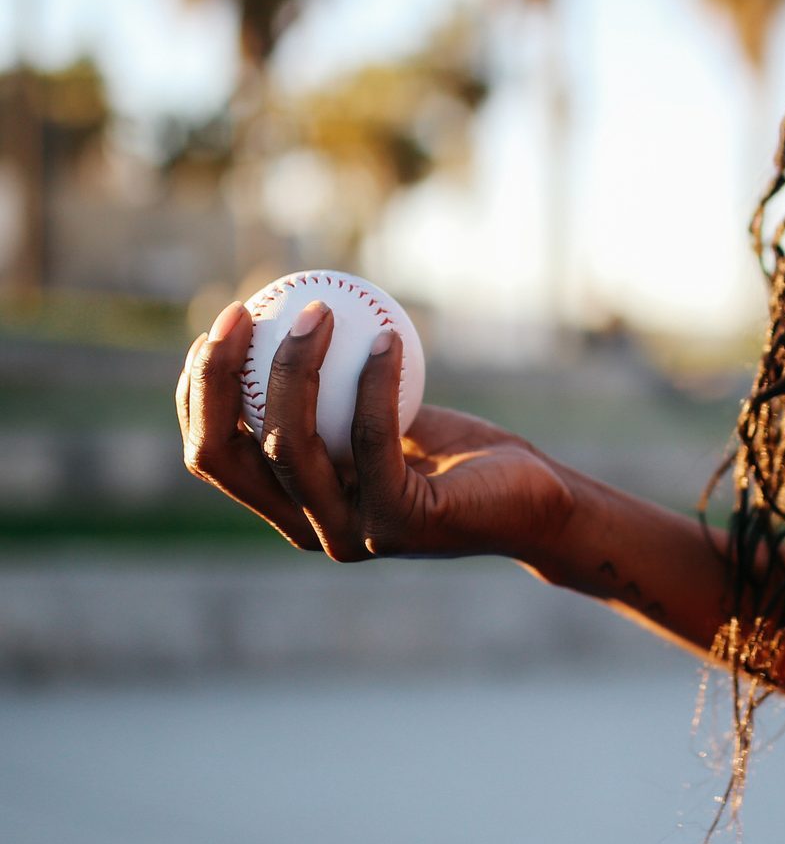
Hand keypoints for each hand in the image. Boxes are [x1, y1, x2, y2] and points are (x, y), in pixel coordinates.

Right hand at [176, 299, 574, 562]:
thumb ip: (325, 389)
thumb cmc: (449, 452)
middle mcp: (306, 529)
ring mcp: (350, 534)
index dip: (198, 389)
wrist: (527, 498)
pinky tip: (388, 337)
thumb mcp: (373, 413)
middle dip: (219, 377)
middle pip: (224, 454)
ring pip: (290, 445)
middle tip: (243, 312)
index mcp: (289, 505)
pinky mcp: (399, 525)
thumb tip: (275, 314)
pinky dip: (374, 380)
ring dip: (294, 366)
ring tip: (318, 309)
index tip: (223, 323)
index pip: (211, 453)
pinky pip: (371, 438)